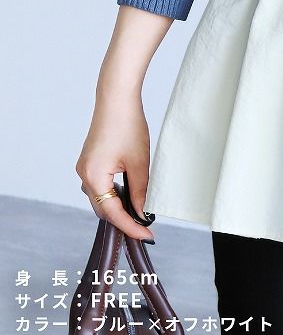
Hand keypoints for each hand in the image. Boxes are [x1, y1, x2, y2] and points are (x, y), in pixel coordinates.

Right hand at [76, 89, 154, 243]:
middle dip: (123, 219)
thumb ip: (140, 191)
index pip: (112, 213)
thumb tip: (142, 213)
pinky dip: (113, 193)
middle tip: (146, 228)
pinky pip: (100, 185)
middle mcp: (84, 175)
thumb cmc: (128, 125)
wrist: (116, 98)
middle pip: (103, 208)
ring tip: (139, 214)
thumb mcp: (139, 162)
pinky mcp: (90, 161)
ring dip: (118, 207)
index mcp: (93, 177)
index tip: (147, 235)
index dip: (130, 226)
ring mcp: (85, 167)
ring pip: (101, 198)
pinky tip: (128, 194)